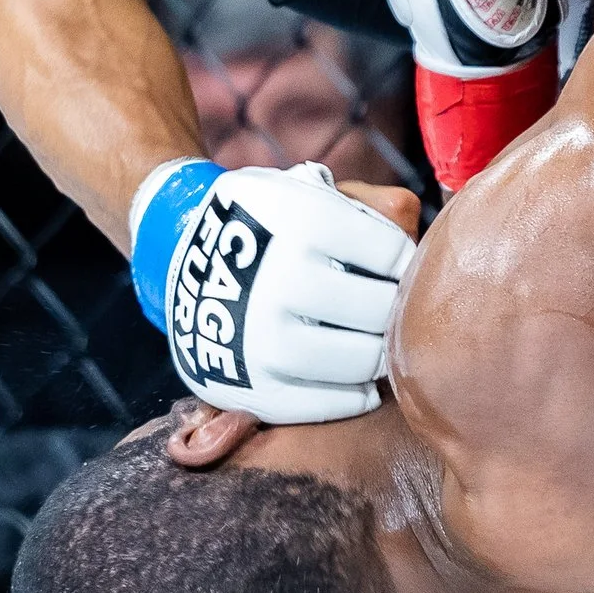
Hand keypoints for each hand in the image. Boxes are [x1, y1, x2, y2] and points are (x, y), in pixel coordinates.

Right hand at [129, 159, 417, 423]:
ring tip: (380, 346)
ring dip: (379, 356)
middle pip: (377, 308)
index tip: (400, 267)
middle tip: (395, 311)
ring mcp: (257, 335)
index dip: (406, 261)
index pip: (389, 250)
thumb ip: (369, 203)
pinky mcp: (245, 383)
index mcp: (298, 216)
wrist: (181, 256)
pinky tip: (362, 385)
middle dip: (395, 310)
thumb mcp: (308, 188)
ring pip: (352, 361)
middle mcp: (275, 276)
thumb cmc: (269, 222)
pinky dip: (349, 398)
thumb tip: (412, 229)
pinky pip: (315, 404)